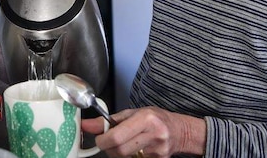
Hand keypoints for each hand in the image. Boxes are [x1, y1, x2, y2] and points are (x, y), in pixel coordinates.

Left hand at [80, 107, 205, 157]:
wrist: (180, 131)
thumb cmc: (155, 119)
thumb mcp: (133, 113)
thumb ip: (109, 120)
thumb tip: (87, 125)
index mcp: (146, 119)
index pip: (116, 136)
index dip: (102, 140)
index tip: (99, 139)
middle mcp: (153, 135)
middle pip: (120, 151)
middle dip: (109, 148)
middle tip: (110, 142)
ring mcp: (157, 151)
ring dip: (119, 153)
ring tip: (125, 143)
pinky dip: (130, 157)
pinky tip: (136, 150)